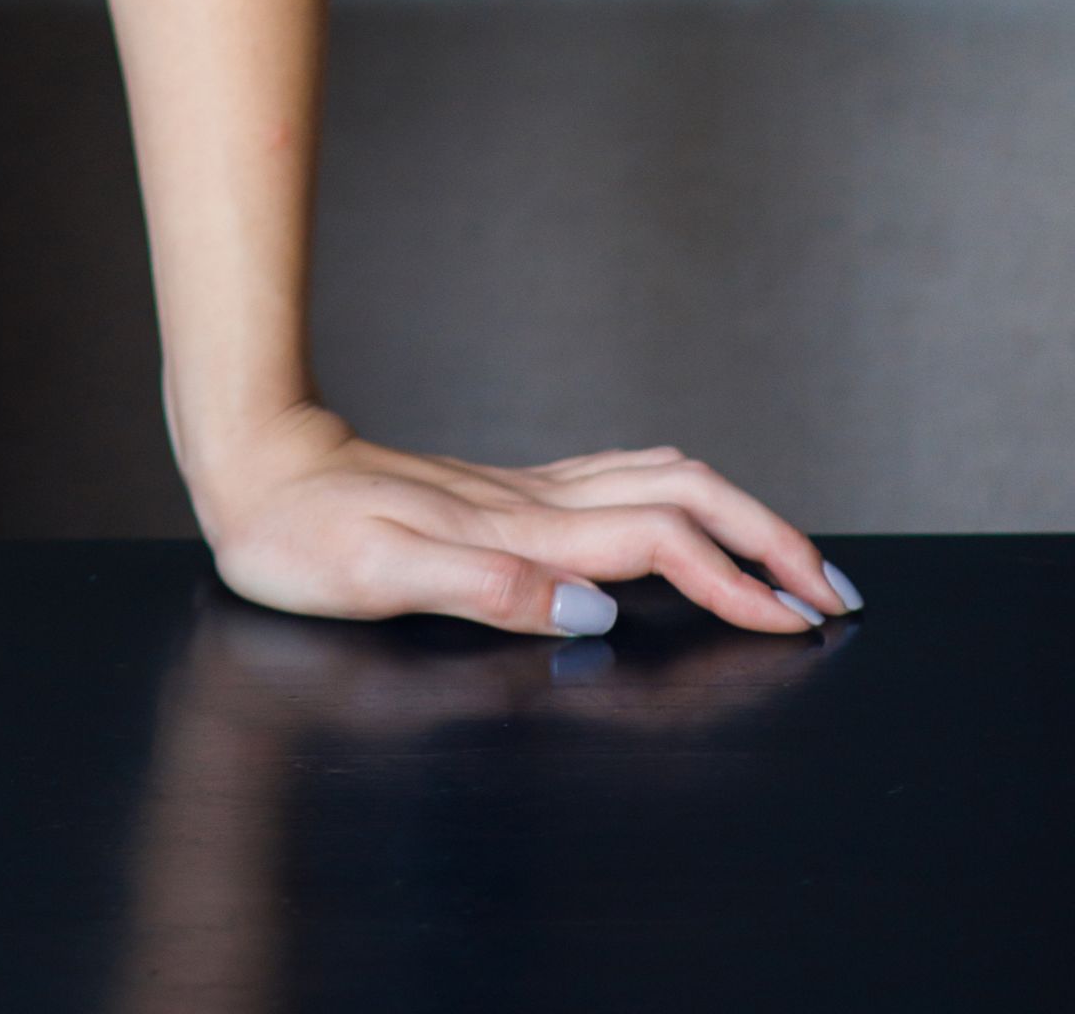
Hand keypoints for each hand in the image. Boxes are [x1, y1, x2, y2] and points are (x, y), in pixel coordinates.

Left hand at [192, 403, 860, 638]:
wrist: (248, 459)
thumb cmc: (297, 531)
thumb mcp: (373, 576)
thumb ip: (484, 589)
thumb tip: (592, 612)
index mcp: (516, 529)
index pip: (658, 545)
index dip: (736, 581)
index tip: (801, 621)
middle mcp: (529, 501)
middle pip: (682, 495)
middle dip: (768, 537)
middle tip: (833, 591)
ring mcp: (517, 490)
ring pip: (658, 478)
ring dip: (736, 514)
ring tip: (789, 560)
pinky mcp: (499, 491)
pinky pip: (616, 481)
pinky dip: (681, 501)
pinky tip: (687, 521)